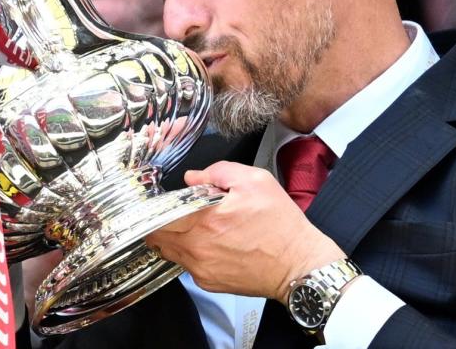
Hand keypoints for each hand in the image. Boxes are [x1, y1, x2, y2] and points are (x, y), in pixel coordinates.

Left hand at [146, 161, 345, 301]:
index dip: (156, 206)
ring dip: (176, 237)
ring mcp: (202, 270)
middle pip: (158, 237)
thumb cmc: (281, 225)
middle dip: (162, 222)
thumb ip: (218, 172)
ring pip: (170, 252)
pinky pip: (188, 265)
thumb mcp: (255, 182)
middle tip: (176, 211)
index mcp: (204, 221)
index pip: (158, 216)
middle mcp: (198, 249)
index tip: (160, 199)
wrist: (299, 265)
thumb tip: (193, 177)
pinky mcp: (209, 283)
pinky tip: (212, 243)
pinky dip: (192, 253)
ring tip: (196, 226)